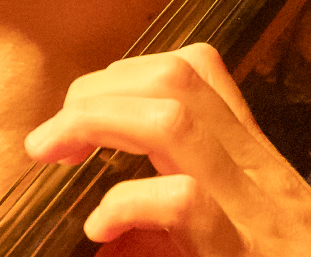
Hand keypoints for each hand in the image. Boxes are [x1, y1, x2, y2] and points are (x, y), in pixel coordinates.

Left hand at [23, 43, 310, 256]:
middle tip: (53, 139)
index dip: (126, 76)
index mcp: (254, 165)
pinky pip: (184, 202)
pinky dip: (128, 203)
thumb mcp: (249, 238)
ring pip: (176, 118)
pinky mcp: (245, 255)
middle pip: (178, 76)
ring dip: (97, 120)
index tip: (84, 116)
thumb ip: (183, 221)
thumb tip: (105, 224)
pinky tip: (101, 228)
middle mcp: (257, 173)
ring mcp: (254, 211)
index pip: (198, 72)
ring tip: (57, 154)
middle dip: (99, 89)